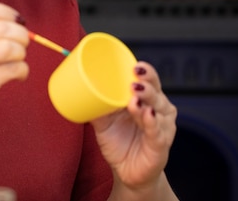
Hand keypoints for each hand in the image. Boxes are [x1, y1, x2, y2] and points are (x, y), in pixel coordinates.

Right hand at [0, 0, 29, 125]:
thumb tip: (19, 22)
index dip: (6, 11)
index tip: (16, 20)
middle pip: (2, 27)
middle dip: (21, 34)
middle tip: (23, 43)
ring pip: (9, 48)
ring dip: (21, 53)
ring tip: (18, 59)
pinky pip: (13, 69)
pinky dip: (23, 71)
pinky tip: (18, 75)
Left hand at [91, 62, 176, 189]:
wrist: (127, 172)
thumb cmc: (119, 141)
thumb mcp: (103, 123)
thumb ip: (94, 107)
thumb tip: (76, 90)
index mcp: (145, 99)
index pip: (149, 80)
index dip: (145, 72)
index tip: (135, 65)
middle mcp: (157, 109)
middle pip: (155, 91)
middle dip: (147, 83)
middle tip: (134, 78)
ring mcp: (160, 126)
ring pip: (157, 108)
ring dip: (146, 100)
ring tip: (134, 96)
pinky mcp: (160, 144)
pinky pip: (157, 131)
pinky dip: (152, 122)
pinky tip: (148, 114)